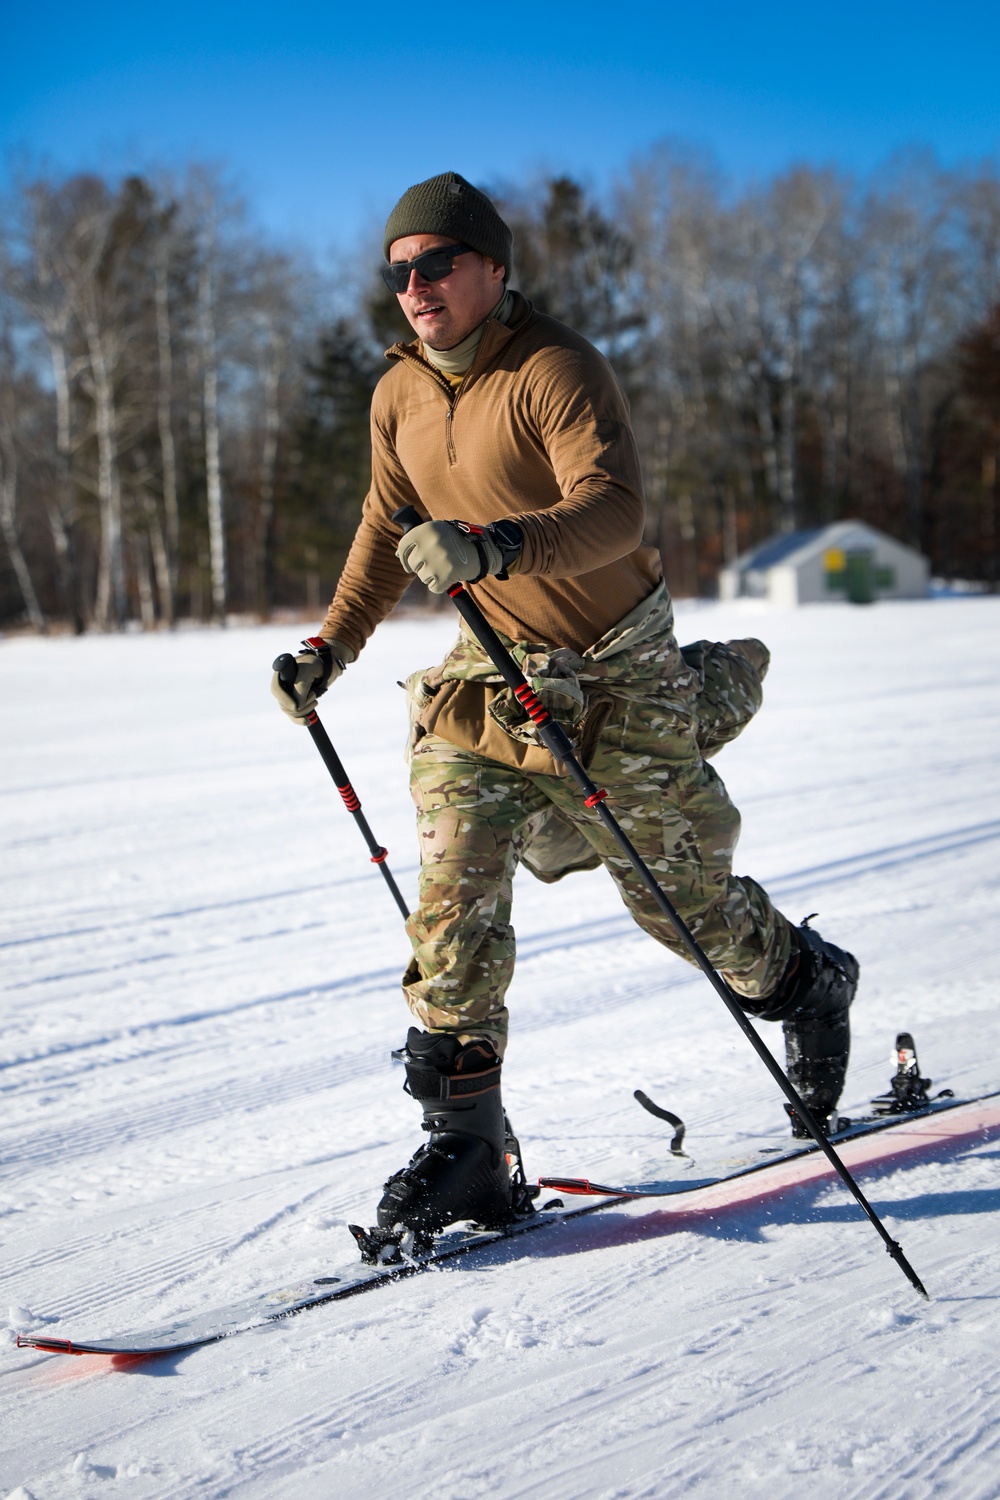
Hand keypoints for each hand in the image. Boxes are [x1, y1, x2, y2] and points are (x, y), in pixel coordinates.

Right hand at [270, 637, 350, 723]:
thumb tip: (296, 707)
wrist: (329, 665)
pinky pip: (294, 715)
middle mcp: (283, 684)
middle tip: (314, 697)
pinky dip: (300, 720)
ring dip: (304, 710)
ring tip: (315, 700)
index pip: (276, 689)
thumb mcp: (310, 671)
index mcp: (282, 673)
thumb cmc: (318, 663)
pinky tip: (308, 721)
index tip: (296, 707)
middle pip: (283, 703)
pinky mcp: (296, 701)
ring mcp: (289, 694)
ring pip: (290, 711)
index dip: (284, 700)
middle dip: (299, 706)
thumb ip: (302, 686)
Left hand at [395, 519, 521, 593]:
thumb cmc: (456, 540)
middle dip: (422, 567)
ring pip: (422, 577)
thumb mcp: (437, 531)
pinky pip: (434, 587)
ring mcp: (439, 559)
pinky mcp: (447, 574)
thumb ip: (418, 540)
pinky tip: (449, 576)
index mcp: (427, 529)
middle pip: (413, 564)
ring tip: (445, 567)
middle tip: (437, 563)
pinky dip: (441, 585)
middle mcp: (431, 543)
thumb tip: (399, 555)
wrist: (482, 549)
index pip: (403, 546)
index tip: (408, 564)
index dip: (404, 558)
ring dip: (432, 576)